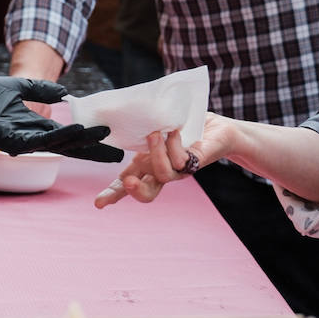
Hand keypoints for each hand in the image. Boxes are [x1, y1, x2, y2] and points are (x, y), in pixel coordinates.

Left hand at [0, 76, 124, 162]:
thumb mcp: (18, 87)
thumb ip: (40, 90)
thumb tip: (64, 94)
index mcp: (36, 126)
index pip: (68, 136)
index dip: (89, 139)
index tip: (110, 140)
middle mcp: (34, 137)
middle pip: (70, 147)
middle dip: (93, 150)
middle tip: (118, 155)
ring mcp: (25, 143)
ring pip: (60, 145)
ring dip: (82, 140)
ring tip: (103, 134)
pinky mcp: (14, 143)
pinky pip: (42, 141)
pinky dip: (62, 136)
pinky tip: (78, 131)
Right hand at [94, 114, 231, 206]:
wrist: (220, 128)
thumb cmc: (188, 126)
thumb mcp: (159, 125)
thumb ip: (145, 124)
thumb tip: (128, 112)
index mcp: (147, 164)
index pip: (126, 183)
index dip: (112, 194)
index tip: (98, 204)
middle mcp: (162, 171)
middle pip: (146, 193)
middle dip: (133, 191)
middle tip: (128, 182)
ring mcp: (180, 170)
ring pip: (163, 175)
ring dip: (156, 153)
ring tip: (155, 134)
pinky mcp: (195, 164)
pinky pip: (181, 161)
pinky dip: (174, 144)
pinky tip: (177, 131)